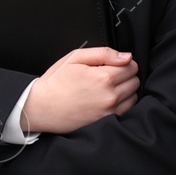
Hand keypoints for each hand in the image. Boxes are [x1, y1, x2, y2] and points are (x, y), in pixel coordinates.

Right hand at [20, 46, 138, 135]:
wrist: (42, 107)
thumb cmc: (55, 82)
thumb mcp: (75, 58)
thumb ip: (103, 53)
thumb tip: (126, 56)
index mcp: (103, 77)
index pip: (131, 66)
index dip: (122, 62)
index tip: (112, 64)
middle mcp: (110, 95)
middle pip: (134, 80)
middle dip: (125, 74)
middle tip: (107, 74)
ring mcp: (109, 110)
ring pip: (133, 95)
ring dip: (125, 89)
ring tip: (107, 87)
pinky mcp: (107, 121)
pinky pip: (128, 109)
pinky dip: (123, 102)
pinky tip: (108, 98)